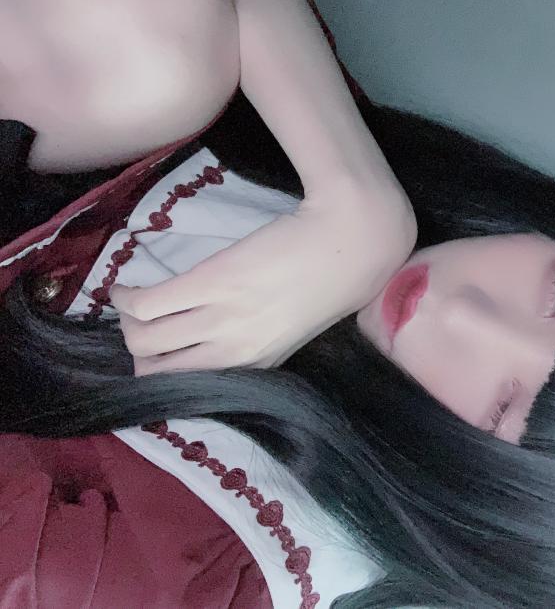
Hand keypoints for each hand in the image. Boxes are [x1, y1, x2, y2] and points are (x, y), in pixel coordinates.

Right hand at [110, 182, 414, 374]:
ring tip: (131, 303)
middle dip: (138, 352)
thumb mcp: (292, 327)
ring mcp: (222, 319)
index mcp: (258, 367)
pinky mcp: (211, 282)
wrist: (352, 241)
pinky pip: (145, 303)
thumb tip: (213, 340)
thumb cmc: (330, 279)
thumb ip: (256, 341)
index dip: (162, 375)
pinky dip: (124, 297)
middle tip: (140, 325)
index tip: (153, 356)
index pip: (190, 391)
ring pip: (142, 339)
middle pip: (155, 371)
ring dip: (127, 323)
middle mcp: (236, 352)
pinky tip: (125, 288)